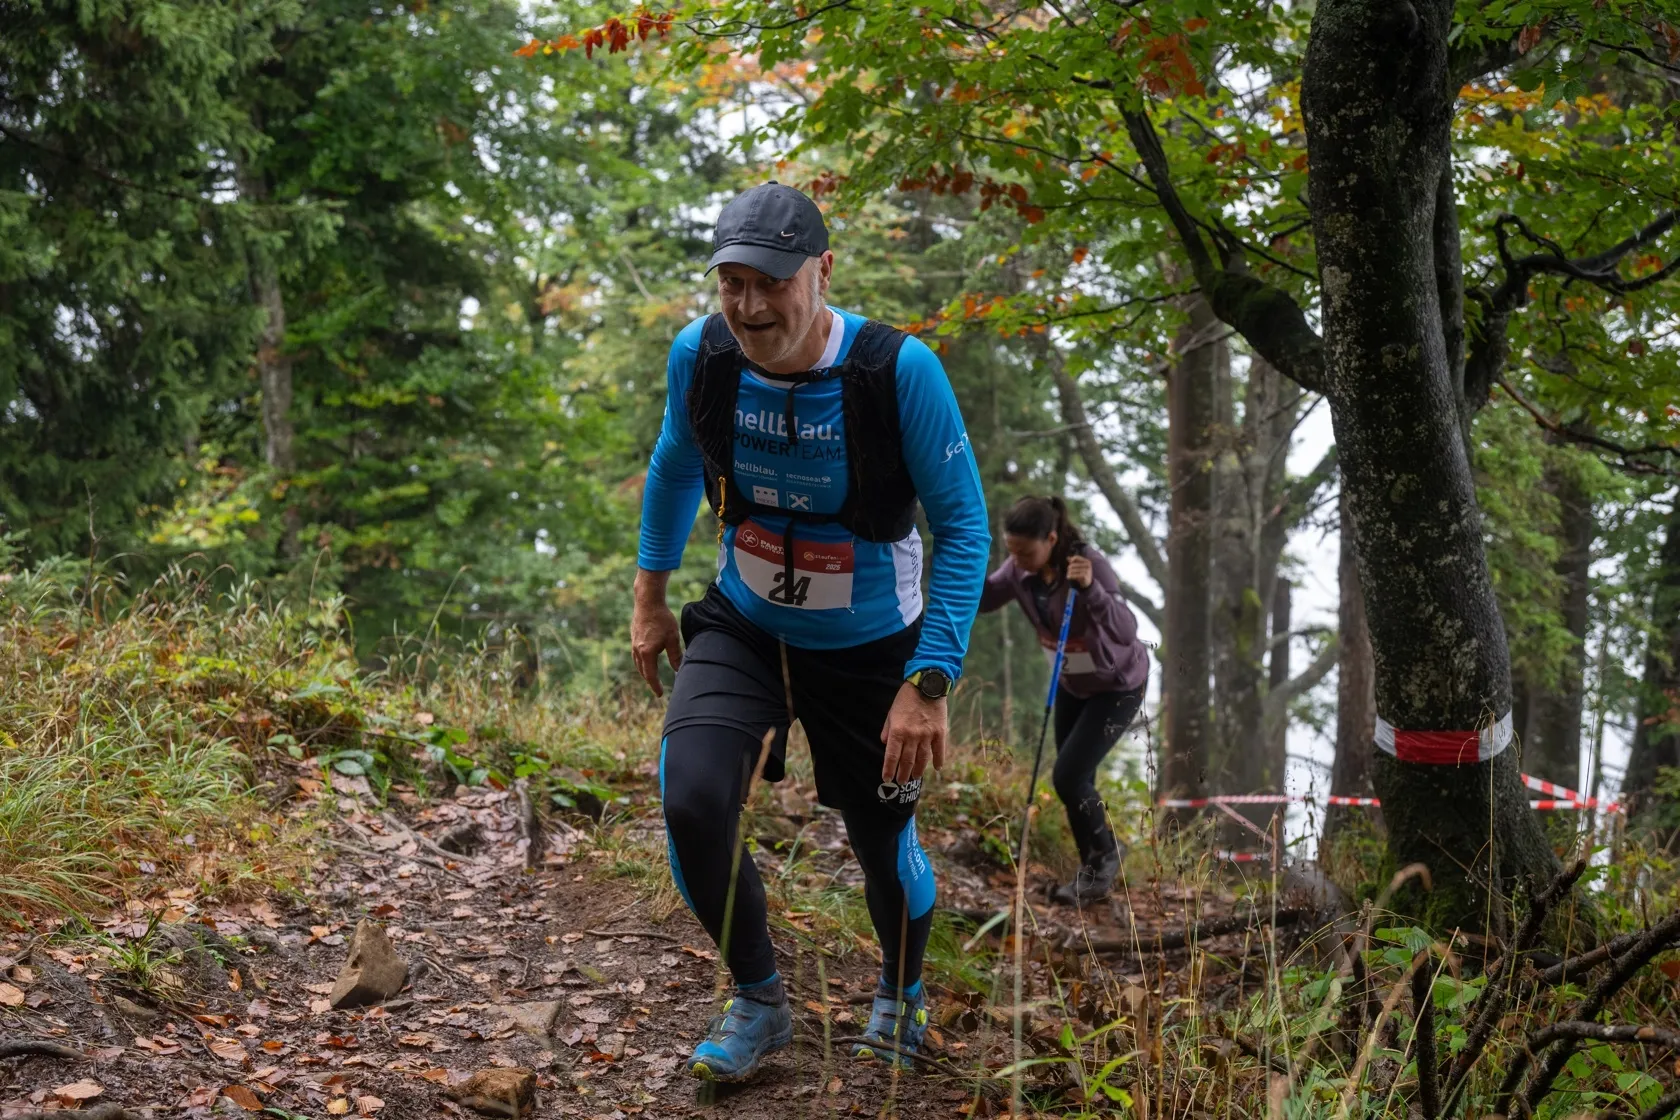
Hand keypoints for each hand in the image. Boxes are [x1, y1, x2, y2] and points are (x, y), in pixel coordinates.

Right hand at [631, 571, 681, 695]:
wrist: (647, 602)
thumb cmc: (662, 619)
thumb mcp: (672, 638)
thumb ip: (675, 656)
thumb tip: (679, 670)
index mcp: (647, 653)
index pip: (651, 675)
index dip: (656, 686)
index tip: (660, 694)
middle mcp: (637, 650)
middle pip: (643, 671)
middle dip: (650, 681)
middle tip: (657, 688)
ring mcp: (634, 644)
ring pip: (638, 664)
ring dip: (645, 672)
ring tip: (652, 677)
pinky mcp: (633, 637)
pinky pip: (636, 655)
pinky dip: (642, 662)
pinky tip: (647, 660)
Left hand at [880, 682, 947, 785]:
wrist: (927, 685)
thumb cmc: (906, 698)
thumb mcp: (891, 712)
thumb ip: (887, 730)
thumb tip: (885, 744)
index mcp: (898, 731)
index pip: (892, 756)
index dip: (889, 769)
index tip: (886, 779)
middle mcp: (912, 736)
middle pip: (907, 761)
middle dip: (902, 774)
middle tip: (901, 782)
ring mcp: (927, 735)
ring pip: (922, 759)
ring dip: (918, 770)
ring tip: (915, 777)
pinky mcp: (940, 732)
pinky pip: (939, 751)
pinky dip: (938, 761)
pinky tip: (936, 769)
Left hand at [1066, 555, 1092, 589]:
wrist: (1088, 582)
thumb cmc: (1083, 573)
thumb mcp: (1080, 566)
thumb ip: (1074, 561)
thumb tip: (1067, 558)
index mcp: (1087, 561)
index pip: (1077, 557)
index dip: (1072, 559)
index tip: (1070, 562)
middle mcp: (1087, 565)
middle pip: (1072, 565)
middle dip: (1069, 569)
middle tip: (1069, 572)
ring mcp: (1086, 571)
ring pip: (1072, 570)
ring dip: (1069, 573)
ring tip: (1068, 575)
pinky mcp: (1084, 576)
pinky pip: (1074, 575)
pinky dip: (1070, 576)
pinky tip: (1068, 577)